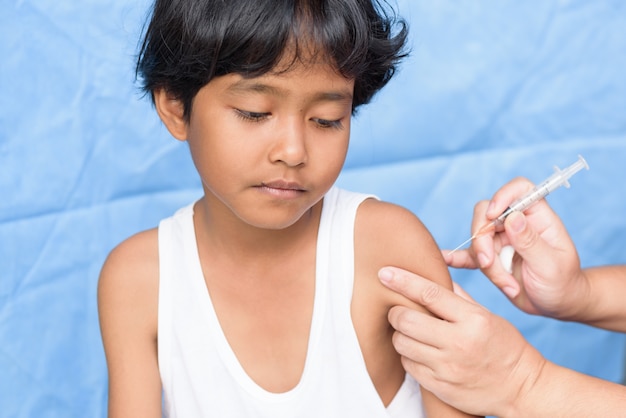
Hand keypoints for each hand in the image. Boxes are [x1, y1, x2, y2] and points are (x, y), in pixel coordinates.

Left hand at [379, 267, 545, 416]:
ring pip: (402, 343)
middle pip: (406, 320)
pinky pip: (408, 366)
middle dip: (396, 312)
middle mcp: (459, 343)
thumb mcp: (488, 316)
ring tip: (411, 333)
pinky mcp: (440, 387)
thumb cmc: (505, 346)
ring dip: (400, 335)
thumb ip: (458, 297)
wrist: (522, 389)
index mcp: (473, 320)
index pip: (429, 294)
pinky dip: (408, 356)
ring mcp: (448, 368)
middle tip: (398, 311)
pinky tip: (419, 352)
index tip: (385, 272)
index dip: (403, 281)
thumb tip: (433, 274)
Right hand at [445, 177, 587, 319]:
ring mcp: (501, 240)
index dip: (503, 196)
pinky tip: (445, 259)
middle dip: (483, 240)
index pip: (520, 190)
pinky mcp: (490, 258)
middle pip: (486, 215)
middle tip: (489, 264)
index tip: (492, 215)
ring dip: (486, 265)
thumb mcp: (551, 265)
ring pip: (478, 241)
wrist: (556, 304)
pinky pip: (469, 255)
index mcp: (538, 217)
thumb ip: (530, 242)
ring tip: (507, 285)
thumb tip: (512, 216)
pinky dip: (457, 257)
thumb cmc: (562, 283)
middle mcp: (516, 223)